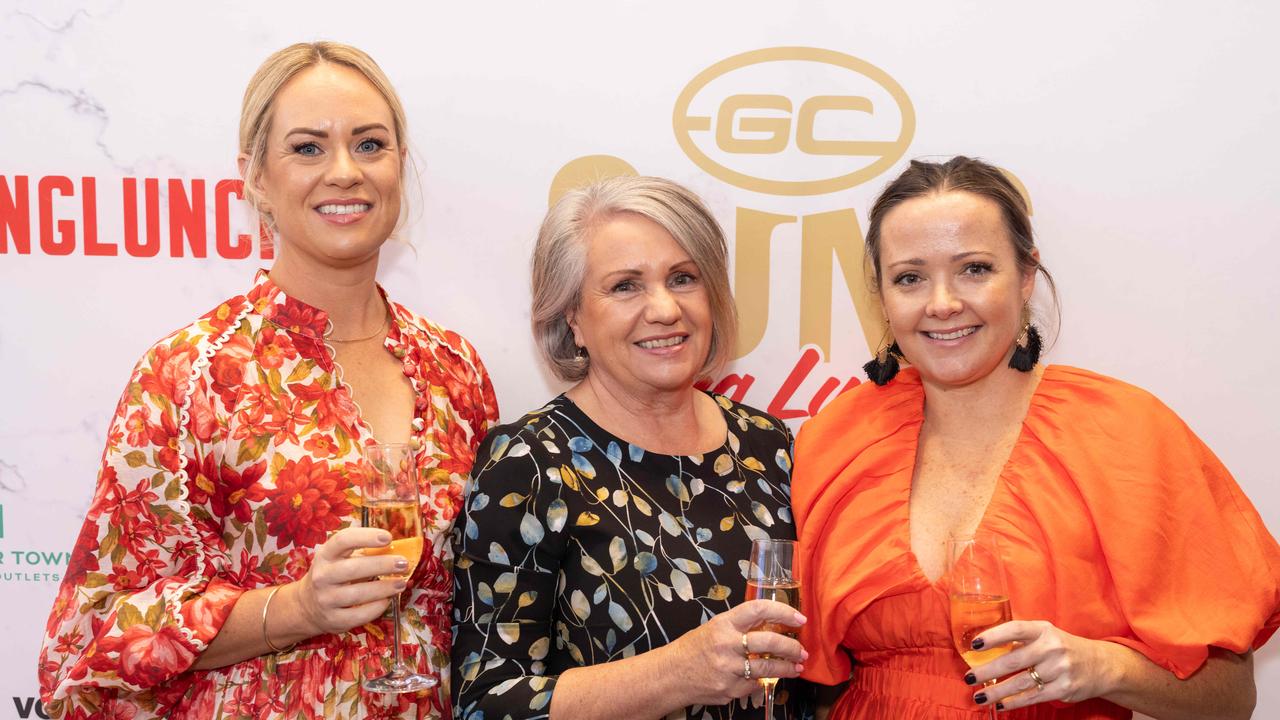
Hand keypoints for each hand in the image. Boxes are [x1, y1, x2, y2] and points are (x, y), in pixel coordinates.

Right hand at [291, 527, 409, 635]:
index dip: (366, 537)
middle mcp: (323, 576)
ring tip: (401, 583)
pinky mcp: (333, 620)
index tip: (388, 537)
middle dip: (382, 565)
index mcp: (326, 555)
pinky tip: (387, 600)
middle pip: (354, 568)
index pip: (343, 540)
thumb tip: (398, 549)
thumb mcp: (339, 559)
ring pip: (358, 594)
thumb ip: (363, 553)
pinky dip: (376, 608)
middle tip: (403, 563)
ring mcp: (326, 600)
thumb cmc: (332, 575)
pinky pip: (359, 615)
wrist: (308, 605)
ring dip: (384, 588)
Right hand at [666, 599, 807, 707]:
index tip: (799, 619)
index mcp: (724, 623)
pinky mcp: (729, 689)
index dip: (783, 612)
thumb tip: (774, 626)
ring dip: (787, 668)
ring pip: (767, 668)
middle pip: (769, 642)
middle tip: (802, 651)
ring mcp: (728, 669)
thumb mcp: (715, 627)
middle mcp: (726, 644)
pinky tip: (766, 678)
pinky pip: (754, 685)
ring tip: (796, 667)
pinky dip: (762, 681)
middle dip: (791, 647)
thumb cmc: (694, 648)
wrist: (671, 675)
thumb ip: (741, 626)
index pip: (759, 610)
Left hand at [965, 620, 1118, 710]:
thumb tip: (984, 647)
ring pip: (1020, 683)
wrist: (1100, 665)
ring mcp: (1059, 669)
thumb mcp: (1045, 634)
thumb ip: (1021, 638)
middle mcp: (1052, 648)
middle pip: (1013, 660)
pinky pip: (1033, 697)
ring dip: (996, 691)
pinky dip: (1014, 702)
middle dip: (987, 671)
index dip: (993, 636)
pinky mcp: (1064, 689)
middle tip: (969, 677)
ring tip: (978, 696)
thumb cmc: (1062, 647)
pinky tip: (1000, 705)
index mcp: (1044, 630)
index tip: (974, 644)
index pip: (1015, 629)